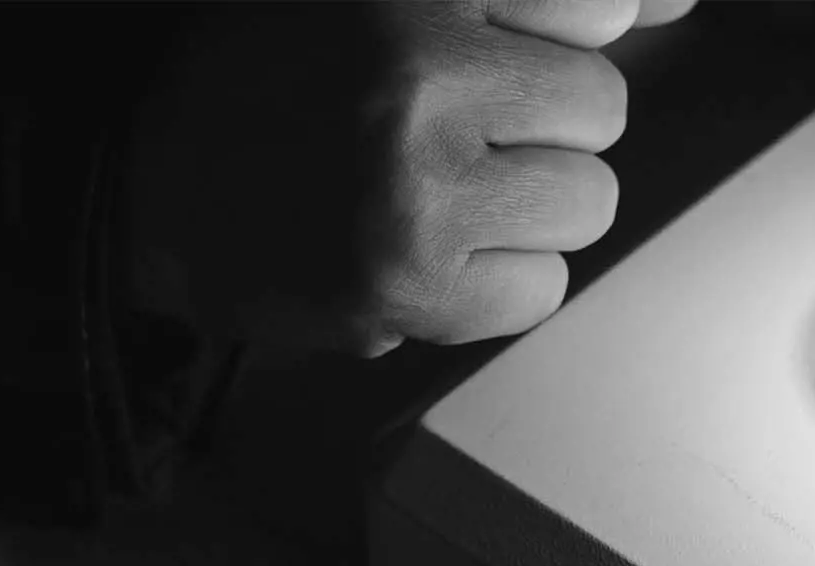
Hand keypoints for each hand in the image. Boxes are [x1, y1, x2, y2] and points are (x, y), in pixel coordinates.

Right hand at [121, 0, 694, 355]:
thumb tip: (676, 5)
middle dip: (541, 130)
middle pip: (600, 108)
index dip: (551, 47)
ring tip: (435, 195)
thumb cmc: (272, 79)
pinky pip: (540, 289)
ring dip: (528, 211)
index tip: (500, 76)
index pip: (595, 7)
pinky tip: (424, 254)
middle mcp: (413, 68)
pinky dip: (496, 285)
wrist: (138, 188)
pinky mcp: (403, 282)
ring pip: (584, 204)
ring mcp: (411, 181)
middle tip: (451, 137)